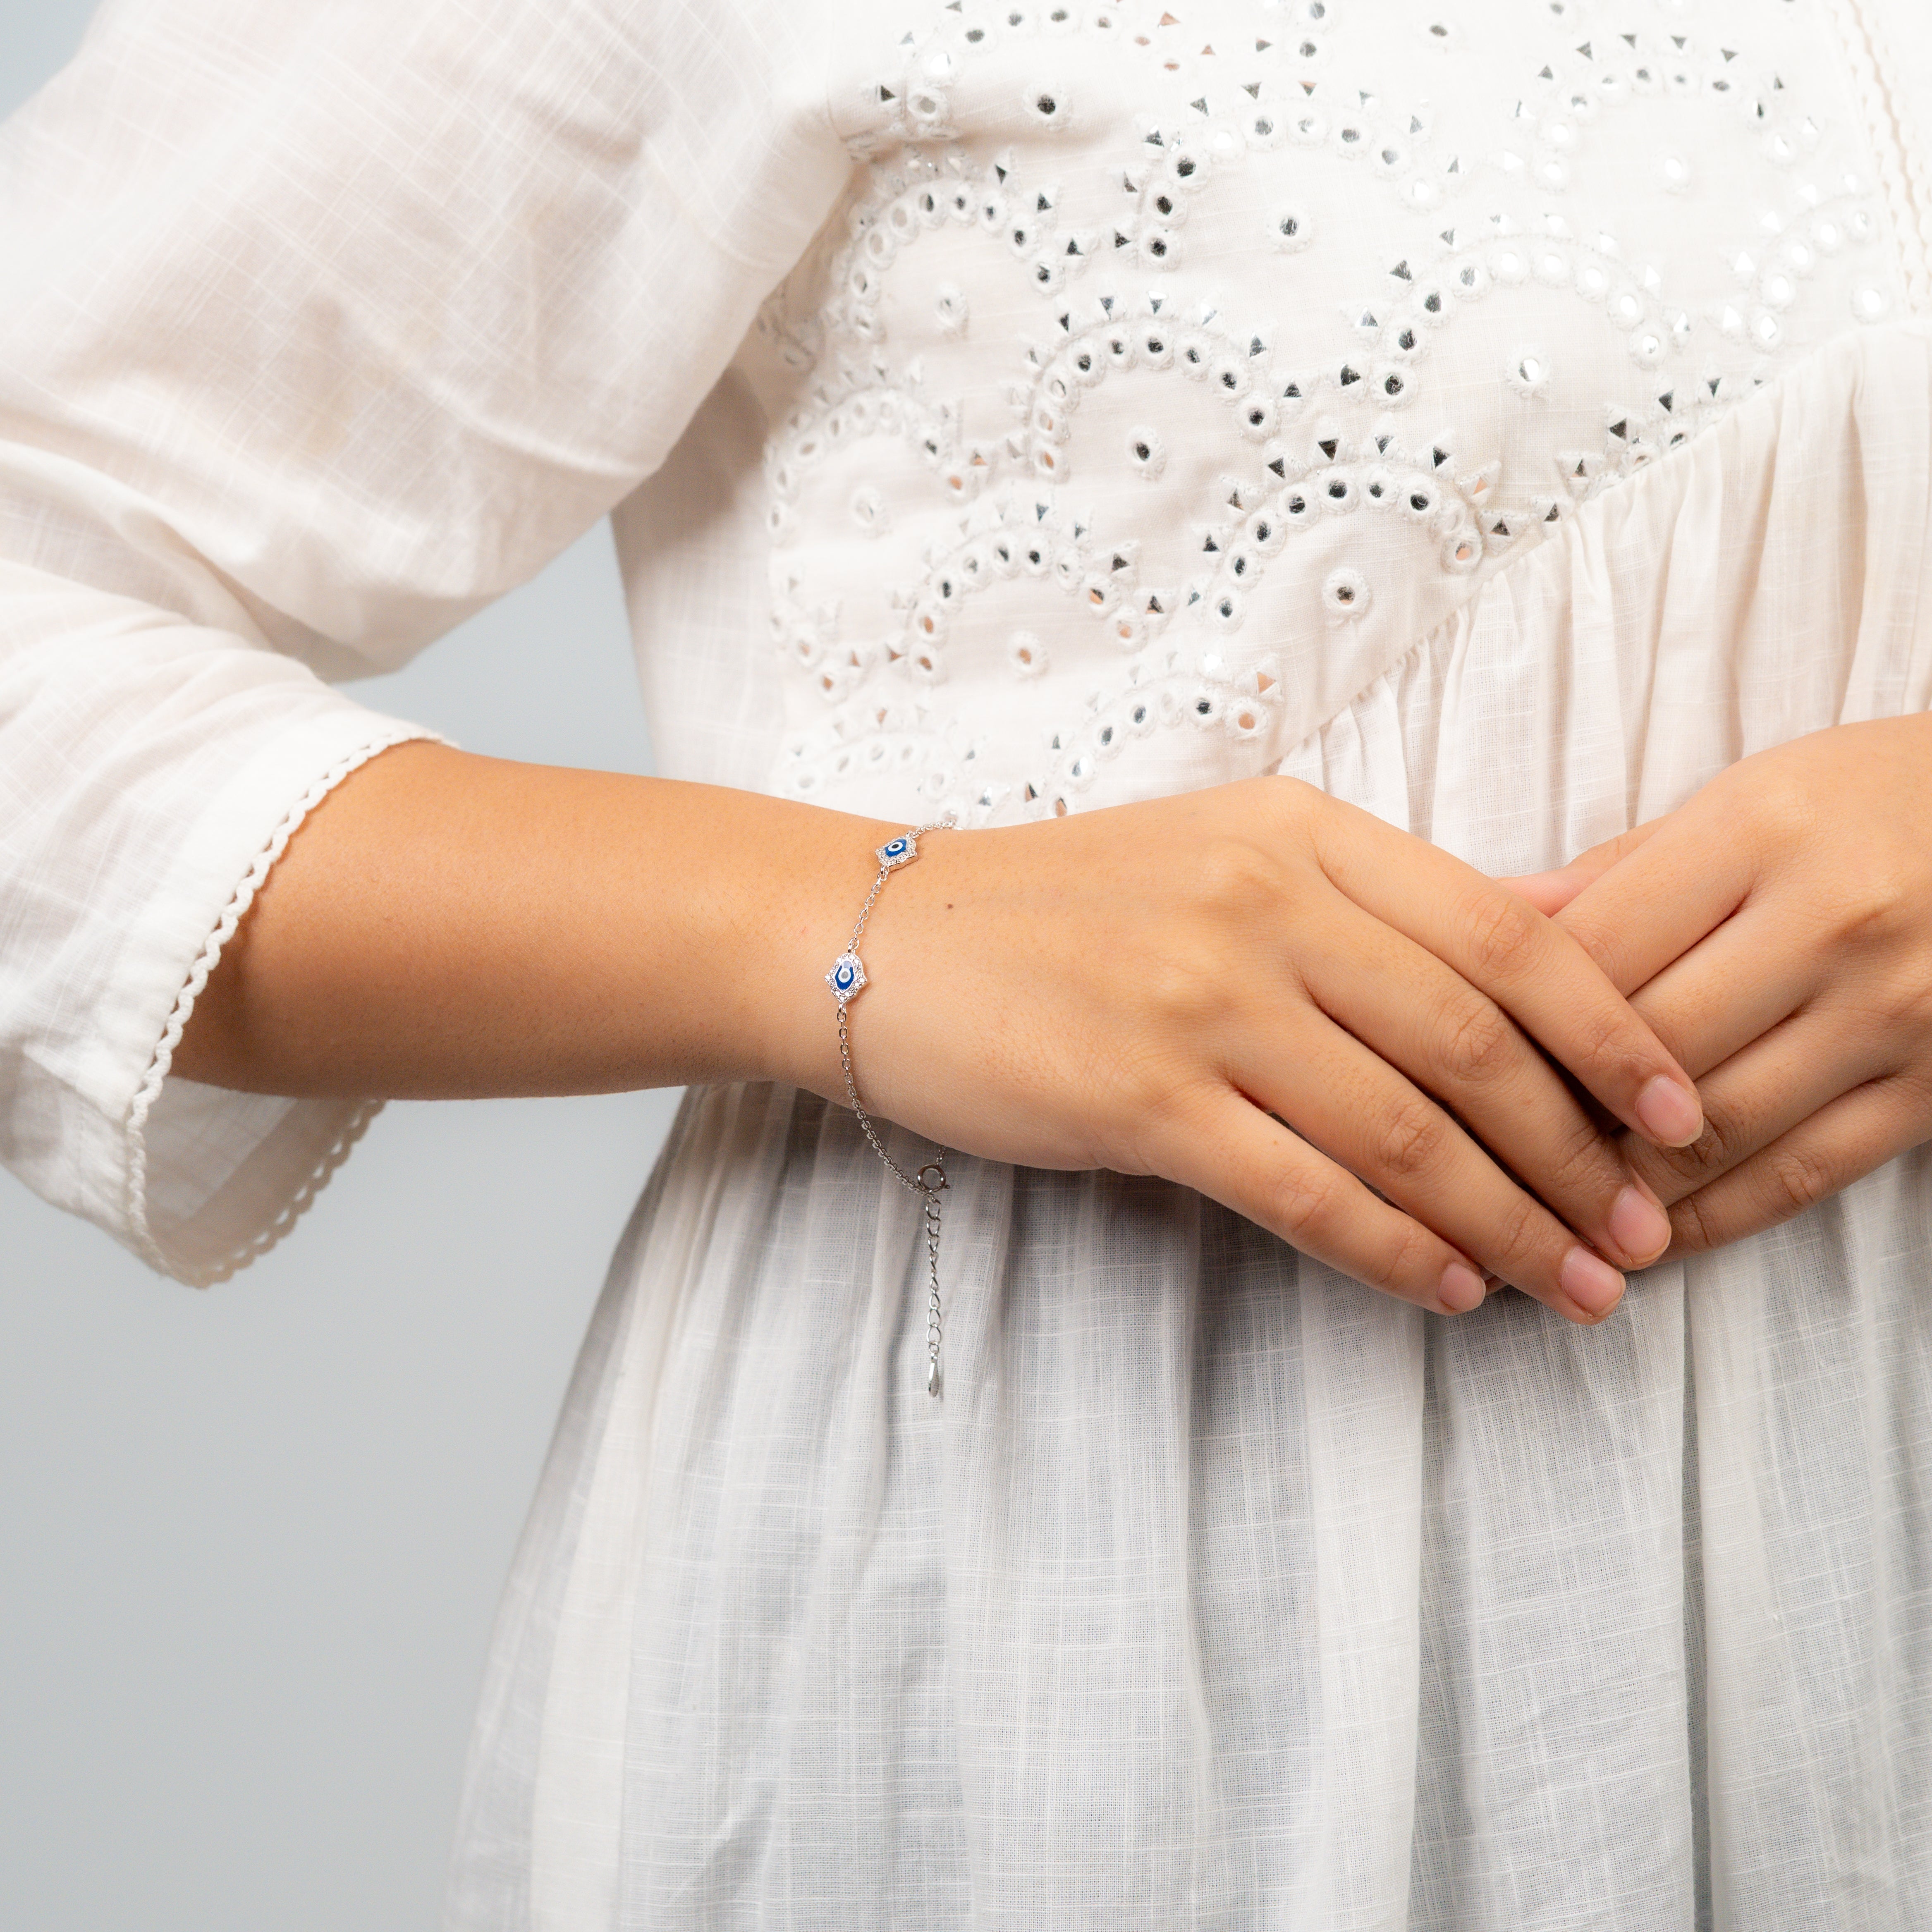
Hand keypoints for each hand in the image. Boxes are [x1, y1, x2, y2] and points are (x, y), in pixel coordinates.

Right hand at [824, 776, 1703, 1322]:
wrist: (884, 934)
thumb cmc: (1065, 906)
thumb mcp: (1229, 855)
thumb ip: (1383, 900)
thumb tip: (1552, 928)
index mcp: (1300, 834)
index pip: (1507, 932)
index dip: (1612, 1030)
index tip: (1679, 1111)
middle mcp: (1263, 903)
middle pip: (1475, 1040)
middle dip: (1578, 1152)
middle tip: (1640, 1231)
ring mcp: (1197, 997)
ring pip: (1402, 1125)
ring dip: (1508, 1219)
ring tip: (1573, 1284)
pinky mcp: (1134, 1095)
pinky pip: (1301, 1188)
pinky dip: (1393, 1248)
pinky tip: (1449, 1288)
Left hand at [1503, 717, 1931, 1254]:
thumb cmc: (1869, 802)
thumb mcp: (1743, 802)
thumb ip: (1612, 875)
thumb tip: (1482, 917)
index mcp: (1762, 832)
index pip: (1595, 948)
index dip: (1507, 1019)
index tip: (1444, 1067)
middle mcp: (1833, 920)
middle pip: (1645, 1047)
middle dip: (1547, 1118)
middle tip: (1465, 1166)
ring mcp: (1897, 1012)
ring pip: (1715, 1129)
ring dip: (1616, 1189)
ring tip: (1534, 1220)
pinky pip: (1801, 1176)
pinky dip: (1710, 1220)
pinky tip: (1643, 1240)